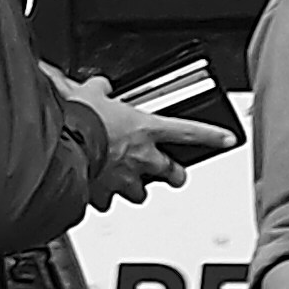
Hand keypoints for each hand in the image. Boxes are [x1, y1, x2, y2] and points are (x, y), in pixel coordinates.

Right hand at [82, 68, 229, 196]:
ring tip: (126, 182)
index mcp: (145, 129)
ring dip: (136, 188)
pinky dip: (103, 197)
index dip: (211, 136)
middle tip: (172, 173)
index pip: (188, 132)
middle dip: (174, 175)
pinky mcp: (105, 195)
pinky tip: (95, 190)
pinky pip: (109, 202)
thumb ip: (101, 89)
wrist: (61, 146)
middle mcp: (141, 157)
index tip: (227, 139)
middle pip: (172, 173)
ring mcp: (125, 179)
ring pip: (141, 193)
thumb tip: (100, 86)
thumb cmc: (80, 119)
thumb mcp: (90, 92)